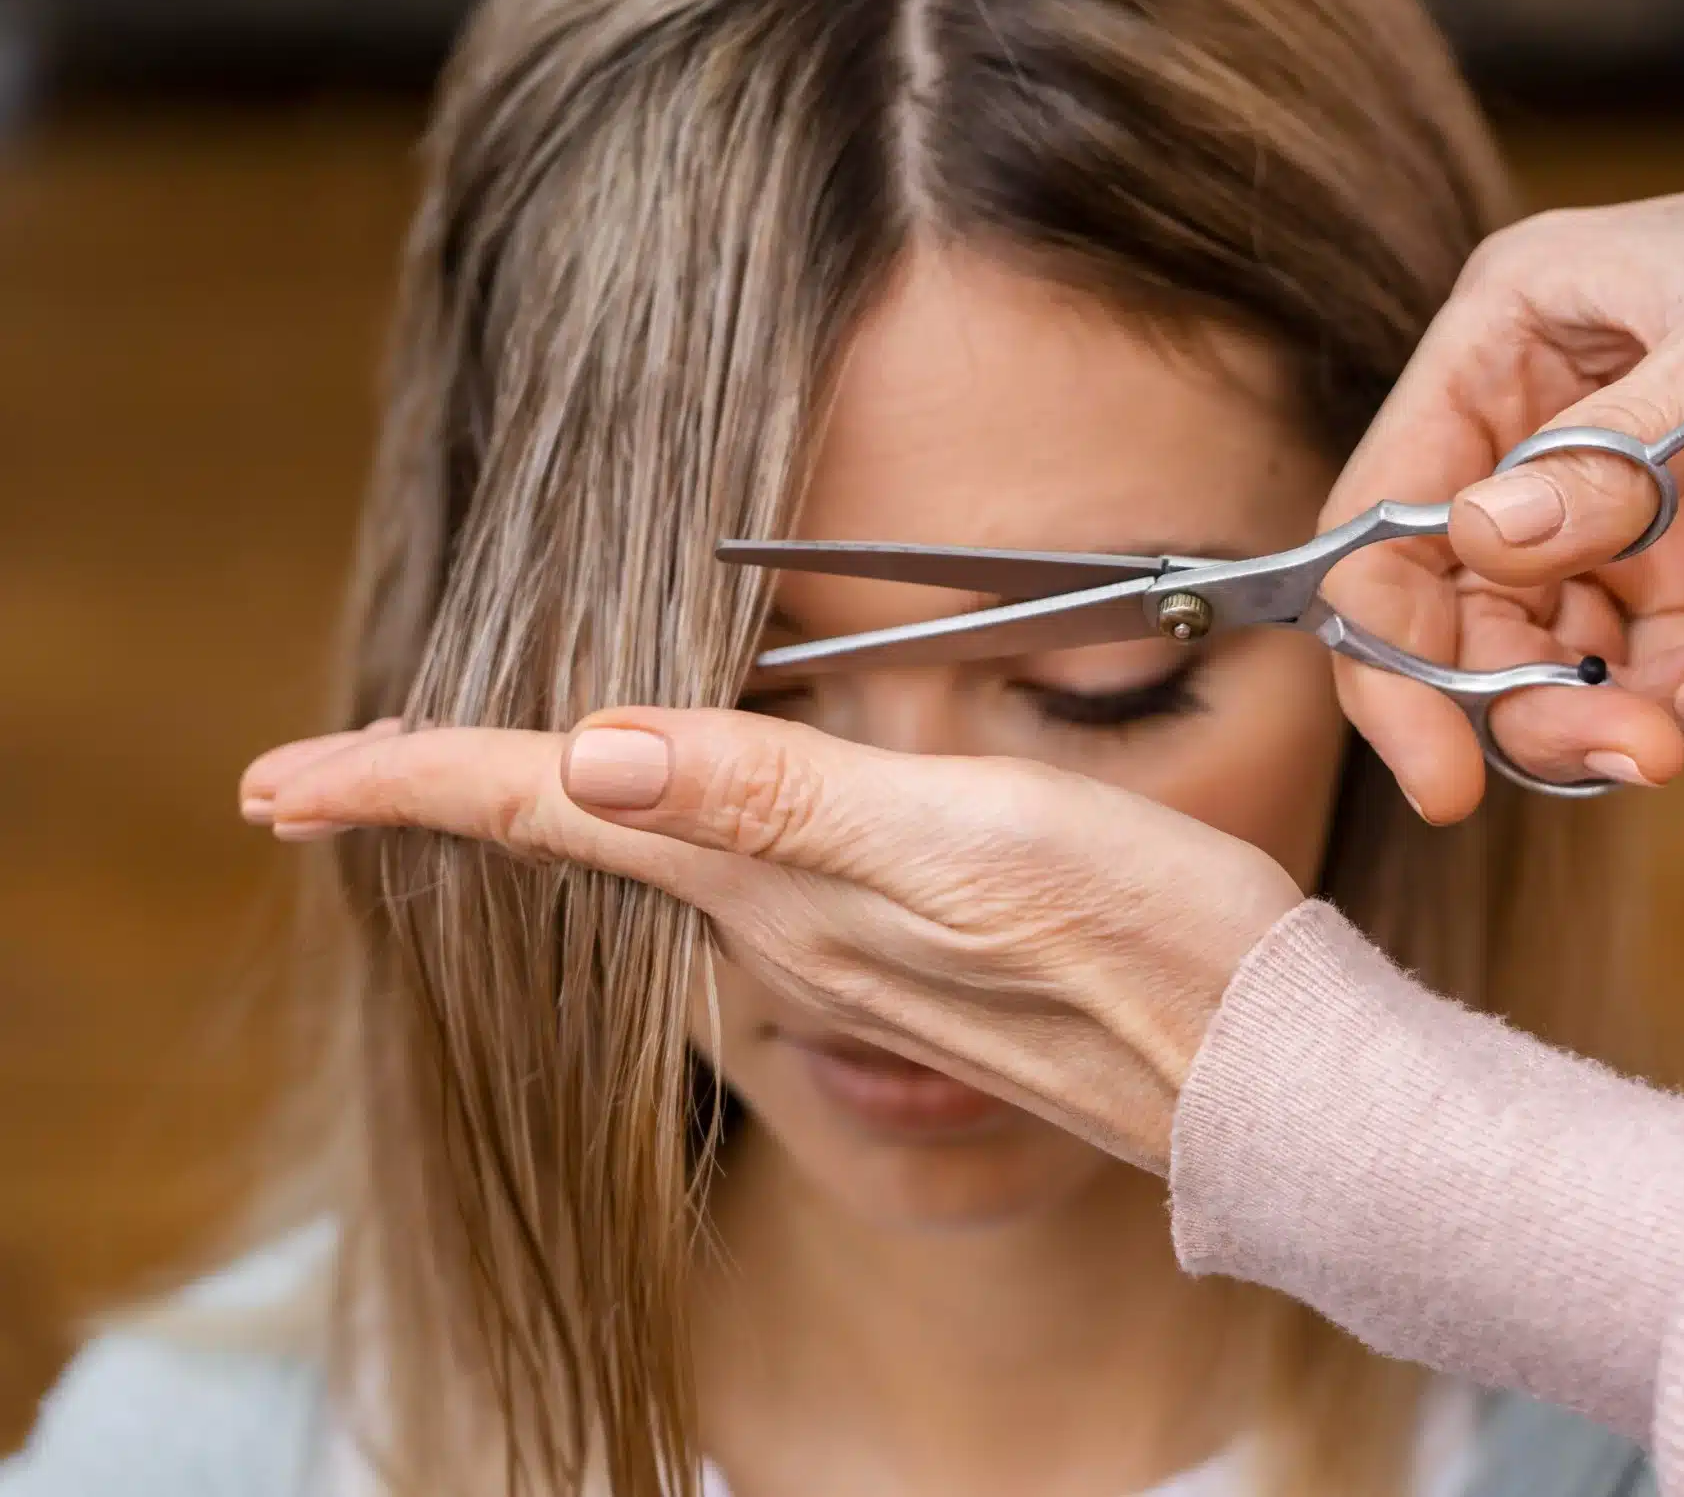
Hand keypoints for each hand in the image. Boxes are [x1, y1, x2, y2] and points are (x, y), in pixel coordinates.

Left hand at [241, 709, 1304, 1172]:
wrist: (1261, 1073)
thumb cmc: (1144, 945)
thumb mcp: (968, 847)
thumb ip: (780, 802)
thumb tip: (592, 757)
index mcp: (778, 885)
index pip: (557, 812)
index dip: (413, 782)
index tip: (275, 780)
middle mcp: (784, 928)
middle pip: (570, 848)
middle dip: (445, 801)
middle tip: (330, 773)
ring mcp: (840, 949)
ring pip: (638, 869)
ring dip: (534, 815)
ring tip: (452, 775)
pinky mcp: (903, 951)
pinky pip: (725, 883)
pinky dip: (648, 838)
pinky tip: (655, 819)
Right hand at [1329, 105, 1683, 820]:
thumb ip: (1613, 452)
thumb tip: (1480, 549)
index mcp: (1511, 340)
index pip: (1392, 517)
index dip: (1390, 651)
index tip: (1436, 772)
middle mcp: (1549, 429)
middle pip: (1477, 617)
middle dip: (1543, 706)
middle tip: (1637, 759)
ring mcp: (1637, 501)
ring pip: (1580, 663)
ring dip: (1652, 714)